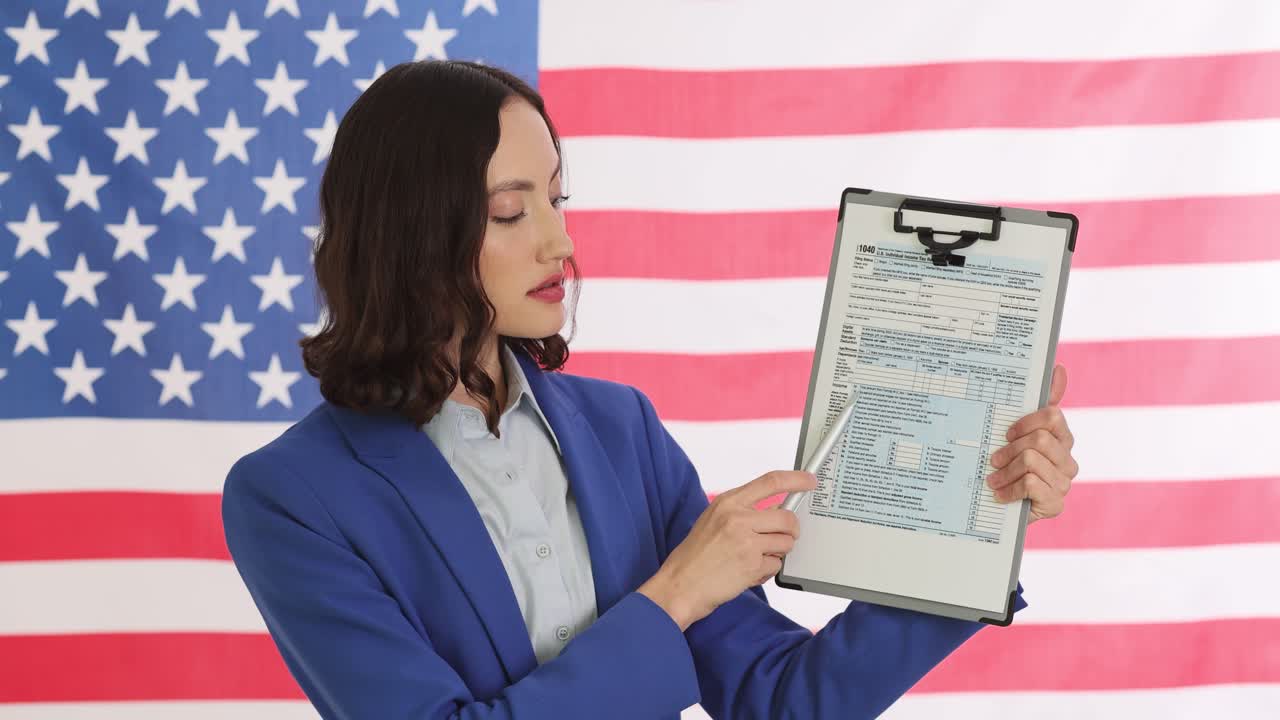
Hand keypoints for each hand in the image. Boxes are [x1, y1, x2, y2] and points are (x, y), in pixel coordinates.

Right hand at [638, 470, 817, 630]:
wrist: (680, 584)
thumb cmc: (695, 556)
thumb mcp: (713, 520)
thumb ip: (742, 512)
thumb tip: (775, 510)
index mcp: (728, 502)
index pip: (771, 482)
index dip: (795, 479)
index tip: (809, 480)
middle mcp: (737, 517)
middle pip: (787, 517)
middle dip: (791, 531)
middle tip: (781, 538)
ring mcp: (746, 541)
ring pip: (786, 542)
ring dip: (776, 553)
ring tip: (753, 558)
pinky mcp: (752, 564)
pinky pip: (776, 565)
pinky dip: (766, 571)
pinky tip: (747, 572)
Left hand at [986, 364, 1077, 523]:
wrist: (1000, 508)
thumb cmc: (1009, 466)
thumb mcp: (1017, 433)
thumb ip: (1041, 401)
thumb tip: (1059, 367)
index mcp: (1062, 439)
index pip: (1052, 416)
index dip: (1025, 422)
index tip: (1006, 434)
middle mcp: (1068, 460)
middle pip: (1039, 439)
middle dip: (1009, 449)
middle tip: (994, 459)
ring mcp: (1064, 483)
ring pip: (1031, 461)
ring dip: (1005, 471)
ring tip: (994, 480)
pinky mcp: (1055, 504)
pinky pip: (1031, 484)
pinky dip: (1009, 489)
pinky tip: (1000, 494)